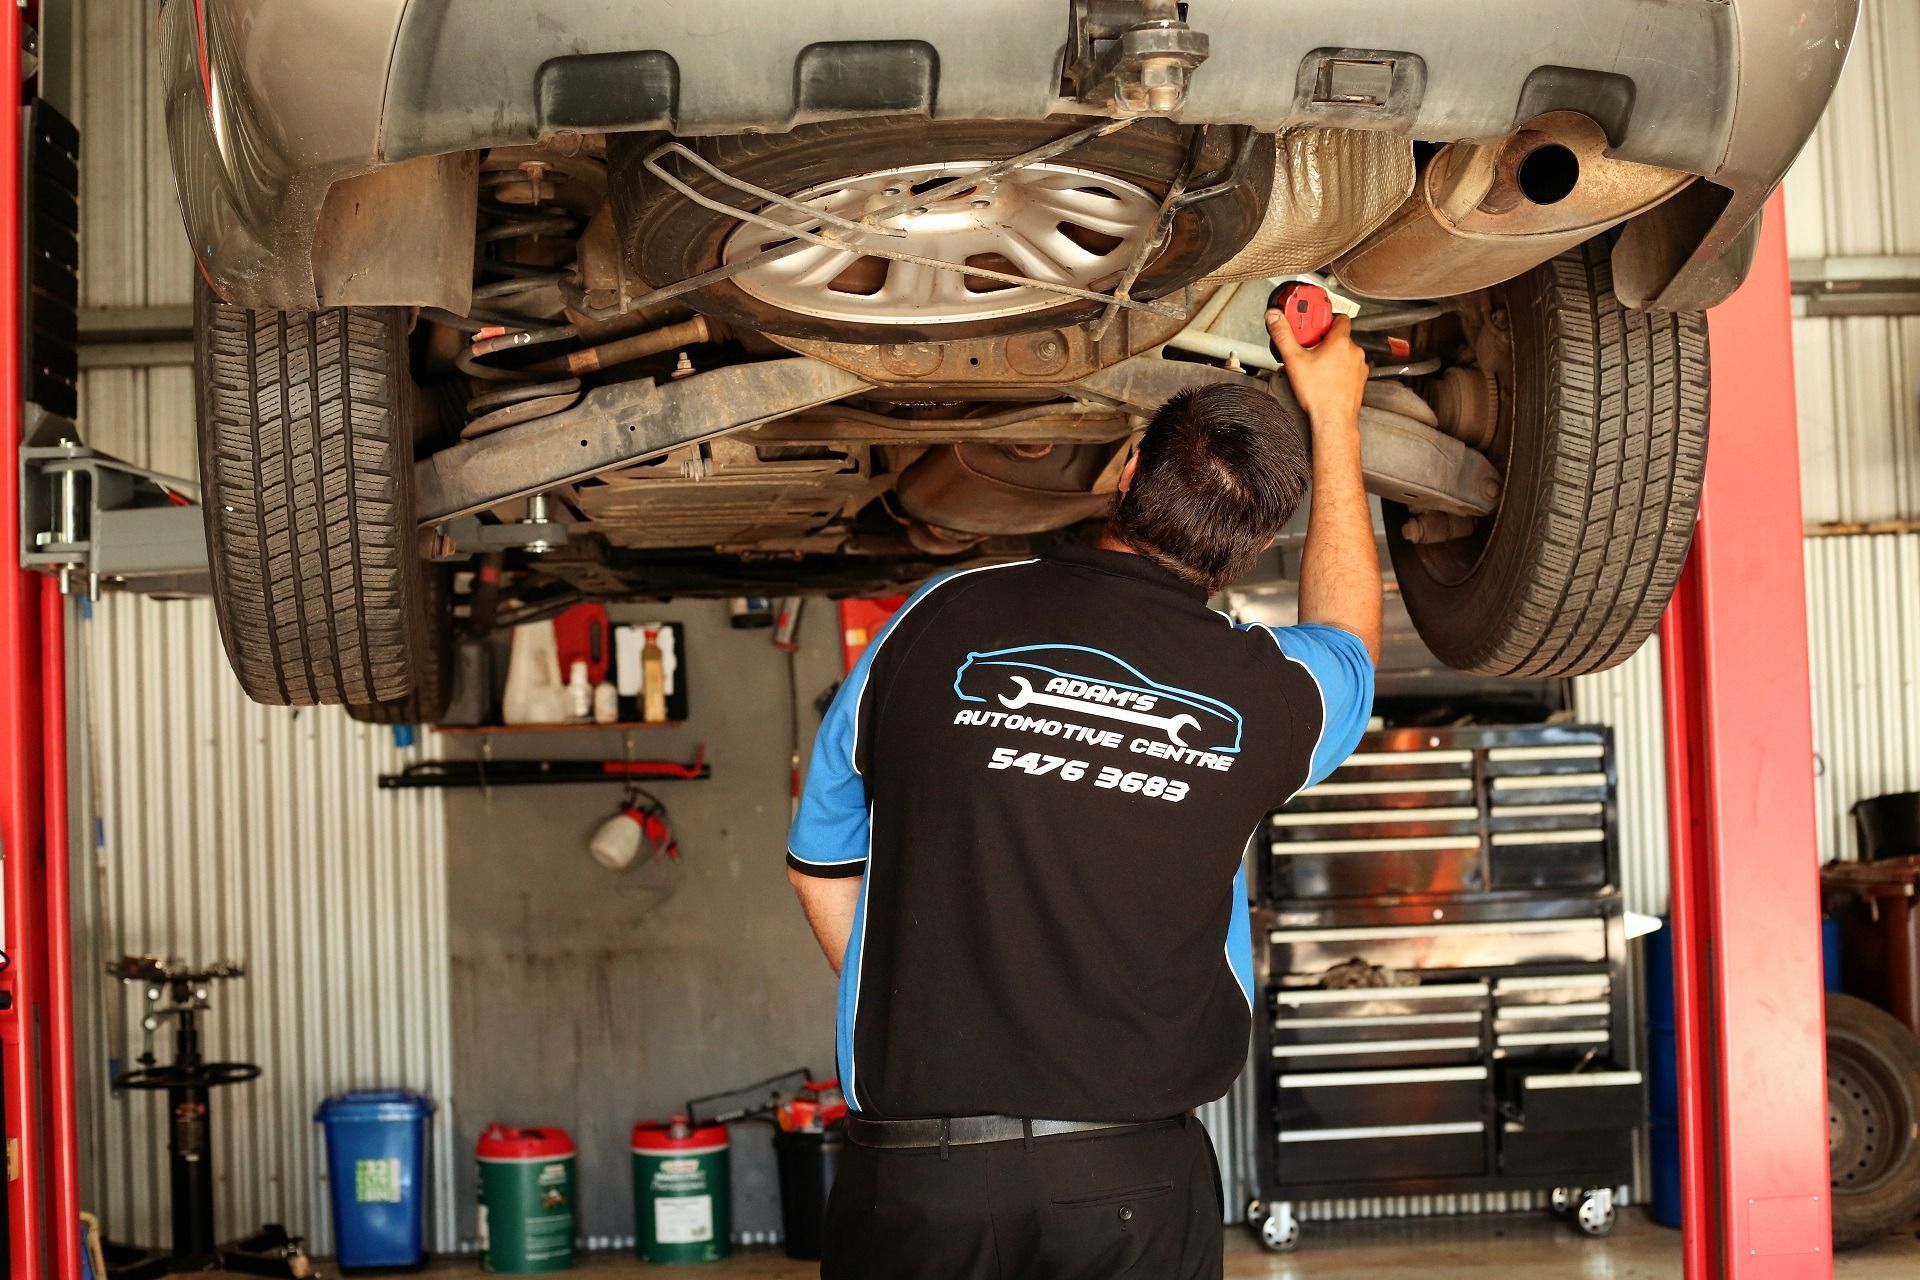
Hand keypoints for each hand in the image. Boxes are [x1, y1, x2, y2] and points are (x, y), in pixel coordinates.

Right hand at [1268, 310, 1368, 434]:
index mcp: (1340, 341)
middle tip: (1308, 347)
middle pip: (1338, 335)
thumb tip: (1276, 317)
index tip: (1311, 321)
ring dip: (1331, 354)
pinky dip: (1338, 368)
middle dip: (1322, 339)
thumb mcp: (1294, 360)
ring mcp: (1359, 366)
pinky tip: (1325, 377)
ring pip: (1344, 352)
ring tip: (1314, 365)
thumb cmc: (1319, 394)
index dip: (1324, 317)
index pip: (1338, 316)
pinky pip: (1348, 366)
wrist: (1333, 419)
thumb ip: (1283, 335)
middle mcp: (1354, 351)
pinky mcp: (1360, 379)